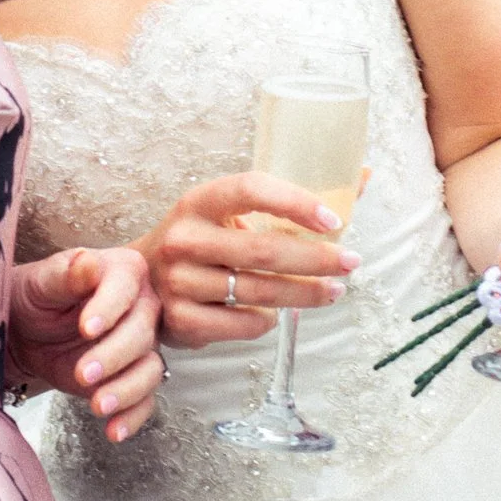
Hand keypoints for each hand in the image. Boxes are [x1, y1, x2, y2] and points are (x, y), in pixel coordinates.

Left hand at [7, 243, 162, 442]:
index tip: (86, 327)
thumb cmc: (35, 297)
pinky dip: (133, 416)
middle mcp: (140, 306)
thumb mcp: (41, 282)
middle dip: (114, 356)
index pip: (125, 287)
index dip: (109, 308)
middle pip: (142, 332)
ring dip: (127, 390)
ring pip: (150, 368)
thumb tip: (87, 262)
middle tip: (83, 373)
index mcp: (122, 271)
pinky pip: (145, 399)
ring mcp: (140, 344)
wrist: (26, 332)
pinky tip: (113, 430)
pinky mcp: (131, 376)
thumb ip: (64, 273)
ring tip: (97, 405)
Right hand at [141, 173, 360, 348]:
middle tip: (351, 263)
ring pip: (259, 292)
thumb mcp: (228, 212)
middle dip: (317, 259)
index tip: (334, 220)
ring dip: (305, 294)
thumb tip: (361, 176)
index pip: (251, 189)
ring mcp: (180, 281)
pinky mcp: (182, 321)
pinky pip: (243, 324)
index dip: (296, 202)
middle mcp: (184, 238)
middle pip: (264, 250)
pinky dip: (268, 321)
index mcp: (199, 201)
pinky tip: (278, 314)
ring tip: (333, 291)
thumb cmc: (201, 241)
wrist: (139, 282)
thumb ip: (288, 200)